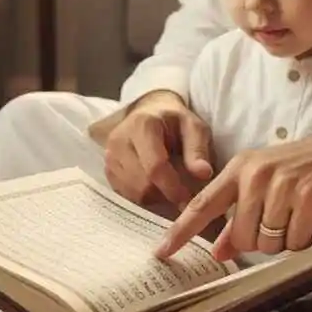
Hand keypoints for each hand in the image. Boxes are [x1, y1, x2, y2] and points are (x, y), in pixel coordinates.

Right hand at [104, 91, 213, 208]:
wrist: (150, 112)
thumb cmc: (175, 121)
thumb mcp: (194, 127)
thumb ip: (198, 149)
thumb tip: (203, 174)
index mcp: (142, 125)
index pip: (155, 166)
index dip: (172, 187)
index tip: (188, 199)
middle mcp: (119, 141)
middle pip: (142, 184)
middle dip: (164, 193)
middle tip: (181, 191)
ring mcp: (110, 157)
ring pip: (133, 193)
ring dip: (154, 197)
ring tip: (168, 184)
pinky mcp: (107, 170)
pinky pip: (125, 195)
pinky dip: (143, 196)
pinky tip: (155, 185)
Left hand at [154, 124, 311, 260]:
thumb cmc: (310, 169)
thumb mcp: (270, 184)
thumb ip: (241, 214)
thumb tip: (218, 250)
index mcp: (242, 167)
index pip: (203, 204)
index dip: (181, 232)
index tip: (161, 253)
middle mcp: (257, 174)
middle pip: (242, 237)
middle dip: (263, 240)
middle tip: (284, 220)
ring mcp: (282, 184)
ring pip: (269, 243)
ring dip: (287, 240)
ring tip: (301, 215)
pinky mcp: (308, 197)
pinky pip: (296, 241)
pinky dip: (307, 239)